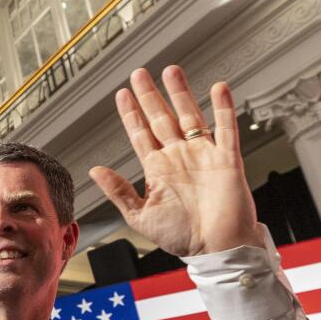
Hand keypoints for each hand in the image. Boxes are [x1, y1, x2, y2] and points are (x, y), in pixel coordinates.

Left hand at [89, 65, 261, 256]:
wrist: (216, 248)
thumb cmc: (182, 237)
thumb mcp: (140, 215)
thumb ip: (118, 191)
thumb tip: (95, 170)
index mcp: (158, 170)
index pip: (141, 135)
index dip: (131, 114)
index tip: (122, 94)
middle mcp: (179, 158)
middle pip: (161, 118)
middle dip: (150, 96)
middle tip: (139, 73)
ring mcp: (203, 155)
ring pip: (190, 116)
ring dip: (181, 93)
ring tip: (171, 71)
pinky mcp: (226, 159)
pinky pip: (225, 128)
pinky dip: (223, 108)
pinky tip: (218, 89)